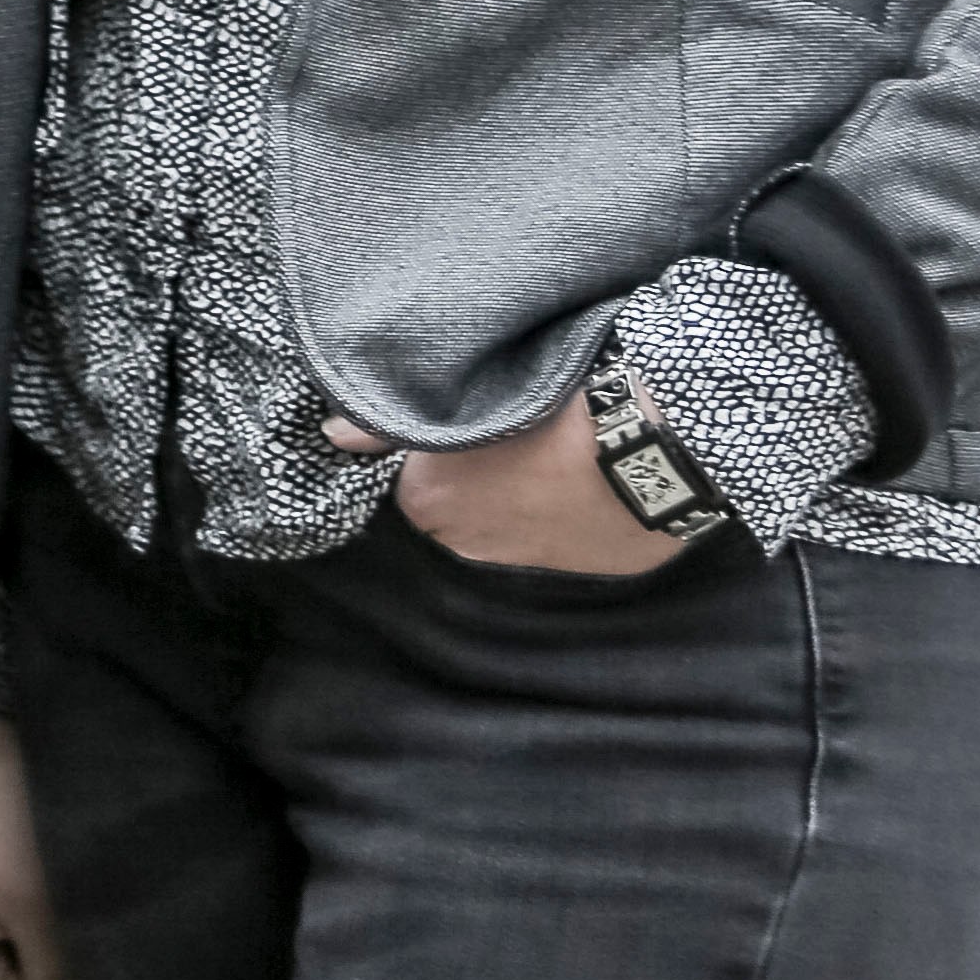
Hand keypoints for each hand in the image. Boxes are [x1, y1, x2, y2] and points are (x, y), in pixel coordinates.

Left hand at [330, 390, 691, 575]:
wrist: (646, 445)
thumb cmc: (549, 409)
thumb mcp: (466, 399)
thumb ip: (385, 424)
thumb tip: (333, 436)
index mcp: (425, 506)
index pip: (402, 491)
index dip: (420, 466)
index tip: (444, 444)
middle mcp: (463, 550)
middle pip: (447, 520)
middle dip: (462, 494)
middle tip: (491, 454)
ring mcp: (521, 570)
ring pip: (499, 538)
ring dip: (510, 513)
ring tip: (536, 473)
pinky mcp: (578, 579)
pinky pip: (553, 551)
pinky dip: (557, 527)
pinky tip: (571, 497)